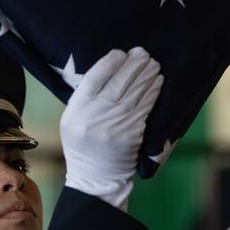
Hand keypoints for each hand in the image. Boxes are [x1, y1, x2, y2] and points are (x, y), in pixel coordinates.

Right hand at [60, 47, 162, 209]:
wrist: (95, 176)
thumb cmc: (83, 144)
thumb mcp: (72, 119)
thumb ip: (85, 97)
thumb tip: (110, 69)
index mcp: (77, 109)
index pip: (95, 76)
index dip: (111, 61)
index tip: (121, 53)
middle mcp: (96, 114)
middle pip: (119, 80)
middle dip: (134, 64)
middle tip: (143, 53)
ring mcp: (116, 124)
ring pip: (136, 91)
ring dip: (148, 74)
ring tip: (154, 63)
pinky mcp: (133, 133)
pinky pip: (146, 106)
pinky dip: (153, 91)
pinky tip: (158, 82)